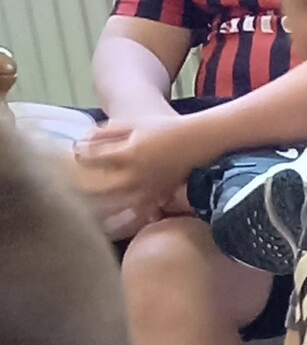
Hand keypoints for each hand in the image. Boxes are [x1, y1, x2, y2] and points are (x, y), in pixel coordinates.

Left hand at [67, 113, 203, 224]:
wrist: (196, 142)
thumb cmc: (164, 129)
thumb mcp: (132, 123)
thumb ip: (105, 132)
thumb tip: (82, 141)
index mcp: (126, 153)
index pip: (90, 158)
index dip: (78, 154)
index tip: (77, 152)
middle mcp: (135, 175)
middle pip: (97, 187)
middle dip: (80, 185)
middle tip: (71, 183)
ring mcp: (146, 189)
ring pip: (114, 204)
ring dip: (97, 206)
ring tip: (84, 206)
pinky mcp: (156, 198)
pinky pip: (135, 212)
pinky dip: (123, 218)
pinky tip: (112, 221)